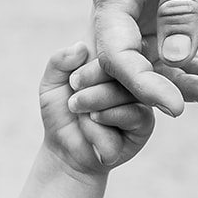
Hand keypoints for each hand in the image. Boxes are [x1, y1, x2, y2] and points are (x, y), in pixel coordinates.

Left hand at [41, 43, 154, 173]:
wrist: (65, 150)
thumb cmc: (61, 113)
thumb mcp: (51, 84)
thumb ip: (59, 62)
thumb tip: (80, 46)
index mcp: (110, 62)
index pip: (111, 50)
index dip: (89, 66)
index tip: (71, 83)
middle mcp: (129, 77)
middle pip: (121, 69)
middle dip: (90, 87)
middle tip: (73, 103)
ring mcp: (140, 98)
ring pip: (126, 91)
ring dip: (95, 104)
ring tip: (82, 114)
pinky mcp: (146, 122)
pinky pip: (134, 113)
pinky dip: (108, 119)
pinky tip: (95, 123)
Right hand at [90, 0, 197, 114]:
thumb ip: (183, 3)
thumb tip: (175, 58)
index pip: (114, 50)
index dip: (140, 83)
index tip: (173, 107)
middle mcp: (115, 1)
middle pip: (124, 61)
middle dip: (154, 90)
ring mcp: (133, 5)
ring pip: (145, 56)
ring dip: (173, 79)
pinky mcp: (154, 4)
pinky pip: (162, 43)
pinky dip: (183, 62)